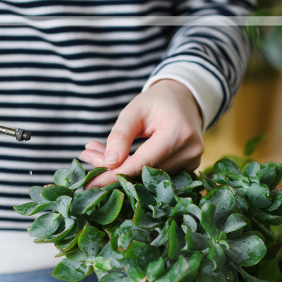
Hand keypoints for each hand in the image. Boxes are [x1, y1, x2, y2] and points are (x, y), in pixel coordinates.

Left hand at [79, 79, 203, 187]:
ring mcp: (192, 162)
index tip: (90, 183)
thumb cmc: (157, 101)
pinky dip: (136, 171)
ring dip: (123, 170)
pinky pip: (157, 176)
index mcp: (178, 133)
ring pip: (149, 177)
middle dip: (113, 170)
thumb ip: (120, 136)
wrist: (184, 98)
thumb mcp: (134, 110)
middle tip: (88, 156)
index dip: (114, 175)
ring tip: (101, 153)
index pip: (142, 163)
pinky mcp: (189, 169)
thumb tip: (108, 163)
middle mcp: (189, 152)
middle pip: (144, 172)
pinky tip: (121, 160)